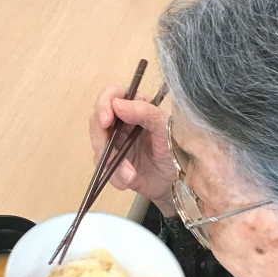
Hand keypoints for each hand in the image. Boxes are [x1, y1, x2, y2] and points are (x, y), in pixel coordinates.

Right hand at [89, 86, 176, 214]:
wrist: (180, 179)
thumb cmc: (177, 148)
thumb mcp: (165, 128)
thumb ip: (144, 113)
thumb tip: (116, 104)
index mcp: (137, 106)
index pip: (112, 95)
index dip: (103, 104)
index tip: (106, 121)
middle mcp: (123, 121)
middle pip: (97, 121)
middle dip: (101, 141)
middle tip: (109, 156)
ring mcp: (117, 142)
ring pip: (98, 146)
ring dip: (110, 162)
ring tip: (130, 175)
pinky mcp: (114, 162)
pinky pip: (104, 167)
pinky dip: (114, 175)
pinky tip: (128, 181)